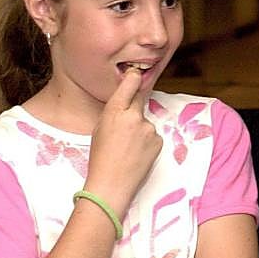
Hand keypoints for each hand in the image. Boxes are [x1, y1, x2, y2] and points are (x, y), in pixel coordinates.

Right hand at [86, 67, 161, 209]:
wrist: (111, 185)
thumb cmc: (100, 157)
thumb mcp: (100, 128)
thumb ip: (114, 112)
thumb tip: (127, 100)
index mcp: (114, 111)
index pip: (129, 85)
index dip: (134, 77)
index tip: (136, 72)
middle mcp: (133, 116)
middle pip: (139, 100)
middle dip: (133, 107)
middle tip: (124, 124)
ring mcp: (148, 128)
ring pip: (144, 122)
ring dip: (139, 130)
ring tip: (127, 148)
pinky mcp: (158, 140)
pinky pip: (152, 135)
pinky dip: (146, 142)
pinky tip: (136, 154)